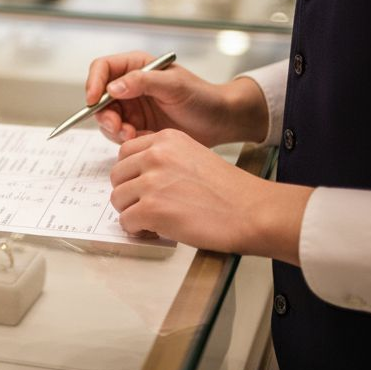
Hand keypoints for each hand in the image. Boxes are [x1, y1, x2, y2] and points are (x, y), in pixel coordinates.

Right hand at [85, 51, 268, 146]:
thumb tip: (112, 87)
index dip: (93, 82)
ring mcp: (132, 106)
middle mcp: (130, 85)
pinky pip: (118, 133)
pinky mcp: (136, 125)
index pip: (102, 68)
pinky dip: (125, 138)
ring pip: (106, 117)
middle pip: (99, 96)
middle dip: (103, 113)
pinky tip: (142, 138)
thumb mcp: (174, 85)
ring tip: (132, 135)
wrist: (219, 121)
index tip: (93, 101)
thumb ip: (142, 81)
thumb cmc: (202, 97)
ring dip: (114, 129)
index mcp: (136, 66)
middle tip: (117, 127)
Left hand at [109, 130, 311, 261]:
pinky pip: (126, 222)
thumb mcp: (193, 157)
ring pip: (118, 199)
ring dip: (132, 213)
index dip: (131, 174)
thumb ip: (164, 161)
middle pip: (117, 176)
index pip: (125, 153)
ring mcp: (151, 182)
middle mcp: (155, 155)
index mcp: (166, 140)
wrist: (253, 212)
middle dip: (129, 194)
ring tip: (154, 219)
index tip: (140, 185)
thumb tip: (137, 178)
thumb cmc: (230, 191)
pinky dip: (137, 230)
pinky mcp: (152, 209)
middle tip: (146, 206)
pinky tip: (155, 230)